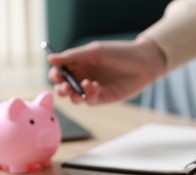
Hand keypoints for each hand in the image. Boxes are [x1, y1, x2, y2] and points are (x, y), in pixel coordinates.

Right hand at [47, 37, 165, 104]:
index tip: (56, 75)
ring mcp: (93, 88)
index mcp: (80, 63)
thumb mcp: (96, 51)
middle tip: (64, 87)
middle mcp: (84, 76)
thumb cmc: (121, 53)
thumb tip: (50, 59)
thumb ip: (73, 56)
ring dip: (73, 94)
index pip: (61, 71)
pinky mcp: (104, 98)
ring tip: (83, 85)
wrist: (144, 63)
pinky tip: (95, 86)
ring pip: (75, 97)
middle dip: (61, 88)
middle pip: (64, 87)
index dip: (55, 75)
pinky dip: (89, 95)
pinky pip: (90, 100)